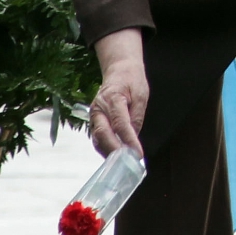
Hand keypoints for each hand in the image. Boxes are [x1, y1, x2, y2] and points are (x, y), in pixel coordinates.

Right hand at [89, 29, 147, 156]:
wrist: (119, 70)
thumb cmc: (131, 81)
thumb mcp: (141, 94)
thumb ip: (137, 116)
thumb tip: (133, 138)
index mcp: (112, 99)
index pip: (120, 124)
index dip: (128, 140)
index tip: (137, 153)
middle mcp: (98, 108)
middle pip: (103, 134)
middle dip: (114, 151)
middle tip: (127, 164)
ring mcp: (93, 115)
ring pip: (97, 138)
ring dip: (108, 152)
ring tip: (122, 165)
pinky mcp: (94, 120)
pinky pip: (97, 137)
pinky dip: (105, 148)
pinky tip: (115, 157)